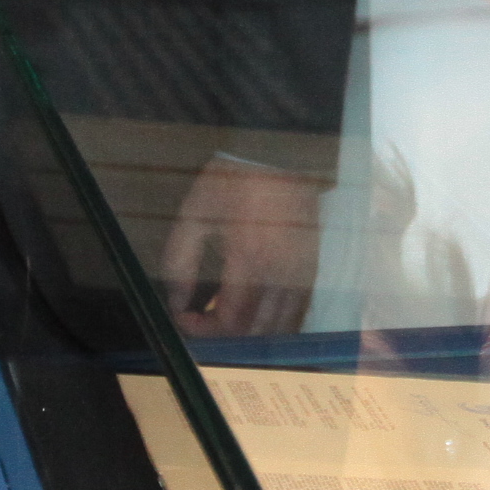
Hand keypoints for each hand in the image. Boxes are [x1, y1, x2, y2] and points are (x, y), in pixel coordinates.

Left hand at [158, 156, 324, 339]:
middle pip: (256, 332)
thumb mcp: (193, 215)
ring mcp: (301, 273)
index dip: (203, 330)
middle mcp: (280, 274)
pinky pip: (296, 312)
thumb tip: (177, 302)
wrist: (279, 153)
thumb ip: (180, 263)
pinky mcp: (312, 269)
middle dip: (225, 335)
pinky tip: (254, 311)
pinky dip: (274, 322)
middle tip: (203, 319)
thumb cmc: (232, 181)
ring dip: (251, 333)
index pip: (229, 321)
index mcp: (249, 259)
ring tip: (226, 317)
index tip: (185, 318)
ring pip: (280, 327)